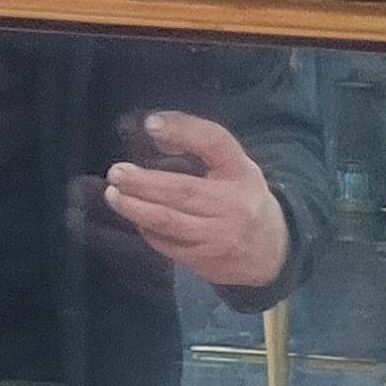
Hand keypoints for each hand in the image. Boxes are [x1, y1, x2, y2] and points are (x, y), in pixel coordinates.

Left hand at [101, 112, 288, 290]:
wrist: (272, 253)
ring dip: (136, 208)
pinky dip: (148, 230)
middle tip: (116, 173)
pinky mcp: (207, 261)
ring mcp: (220, 236)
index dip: (182, 130)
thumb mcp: (234, 167)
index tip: (150, 125)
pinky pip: (169, 244)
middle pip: (183, 189)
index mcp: (241, 172)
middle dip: (144, 182)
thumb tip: (155, 132)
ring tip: (114, 196)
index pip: (214, 142)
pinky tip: (136, 218)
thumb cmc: (243, 200)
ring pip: (170, 221)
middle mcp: (234, 204)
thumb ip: (201, 148)